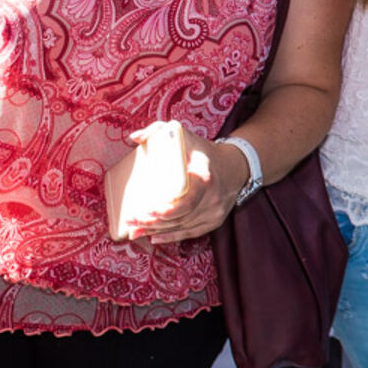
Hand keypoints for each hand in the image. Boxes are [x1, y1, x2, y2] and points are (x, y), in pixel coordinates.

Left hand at [125, 125, 248, 244]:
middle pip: (180, 217)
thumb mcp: (183, 135)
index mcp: (205, 176)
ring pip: (182, 227)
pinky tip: (154, 236)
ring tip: (135, 230)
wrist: (235, 166)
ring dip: (157, 231)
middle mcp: (213, 196)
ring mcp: (215, 211)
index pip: (187, 199)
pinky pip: (191, 233)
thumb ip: (158, 131)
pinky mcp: (215, 220)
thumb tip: (134, 138)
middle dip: (153, 222)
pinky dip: (171, 237)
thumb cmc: (203, 151)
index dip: (168, 209)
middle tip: (132, 221)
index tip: (149, 210)